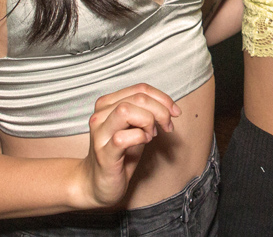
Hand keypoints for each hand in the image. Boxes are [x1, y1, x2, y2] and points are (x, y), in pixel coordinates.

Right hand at [77, 84, 179, 208]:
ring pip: (126, 111)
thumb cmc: (120, 154)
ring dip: (148, 121)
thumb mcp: (135, 128)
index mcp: (107, 104)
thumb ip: (146, 113)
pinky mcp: (103, 153)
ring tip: (151, 134)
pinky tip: (144, 142)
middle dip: (161, 110)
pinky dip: (139, 137)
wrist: (97, 184)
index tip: (175, 112)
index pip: (140, 89)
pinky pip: (122, 138)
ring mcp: (99, 134)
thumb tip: (169, 107)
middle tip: (167, 126)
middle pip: (137, 98)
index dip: (162, 98)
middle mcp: (100, 115)